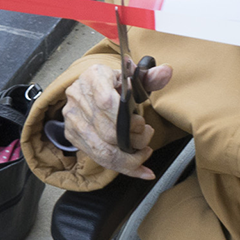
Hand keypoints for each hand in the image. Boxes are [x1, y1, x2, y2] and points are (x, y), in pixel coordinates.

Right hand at [59, 61, 174, 178]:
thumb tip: (166, 72)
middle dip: (134, 140)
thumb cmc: (115, 83)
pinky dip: (122, 167)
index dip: (127, 120)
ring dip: (129, 159)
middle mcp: (78, 97)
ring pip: (102, 150)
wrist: (91, 87)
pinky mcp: (73, 135)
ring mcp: (73, 118)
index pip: (106, 102)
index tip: (142, 124)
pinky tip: (139, 167)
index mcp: (94, 77)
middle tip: (147, 136)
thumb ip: (150, 77)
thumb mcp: (133, 76)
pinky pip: (98, 158)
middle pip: (108, 131)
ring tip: (144, 151)